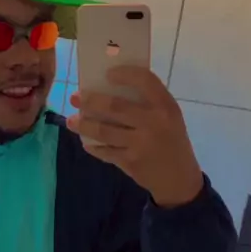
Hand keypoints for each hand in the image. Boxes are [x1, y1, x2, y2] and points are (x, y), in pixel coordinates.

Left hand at [67, 66, 203, 208]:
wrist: (179, 178)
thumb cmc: (170, 139)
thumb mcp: (169, 117)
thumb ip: (148, 103)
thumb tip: (110, 87)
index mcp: (166, 106)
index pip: (145, 81)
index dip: (126, 74)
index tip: (108, 73)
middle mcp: (154, 122)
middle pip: (115, 107)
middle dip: (90, 101)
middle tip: (75, 97)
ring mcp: (140, 144)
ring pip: (104, 131)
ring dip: (84, 125)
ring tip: (71, 121)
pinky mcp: (130, 161)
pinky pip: (105, 151)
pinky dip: (93, 146)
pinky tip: (86, 141)